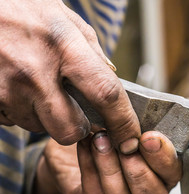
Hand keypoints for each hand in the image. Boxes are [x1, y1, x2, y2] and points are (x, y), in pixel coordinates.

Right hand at [0, 1, 139, 151]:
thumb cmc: (20, 6)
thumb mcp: (63, 17)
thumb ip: (90, 49)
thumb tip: (110, 77)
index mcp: (64, 45)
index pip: (105, 94)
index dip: (123, 122)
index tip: (130, 139)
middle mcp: (35, 70)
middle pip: (70, 129)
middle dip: (78, 129)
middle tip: (75, 113)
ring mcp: (7, 87)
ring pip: (40, 127)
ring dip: (46, 117)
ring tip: (39, 88)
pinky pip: (14, 121)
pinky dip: (22, 111)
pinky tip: (19, 88)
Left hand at [34, 131, 181, 193]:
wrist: (77, 139)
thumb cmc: (111, 129)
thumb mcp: (128, 122)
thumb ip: (141, 123)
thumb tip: (146, 113)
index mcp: (163, 173)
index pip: (173, 174)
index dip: (163, 158)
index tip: (148, 137)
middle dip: (140, 172)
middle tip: (125, 145)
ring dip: (111, 169)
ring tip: (101, 139)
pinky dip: (90, 169)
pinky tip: (86, 144)